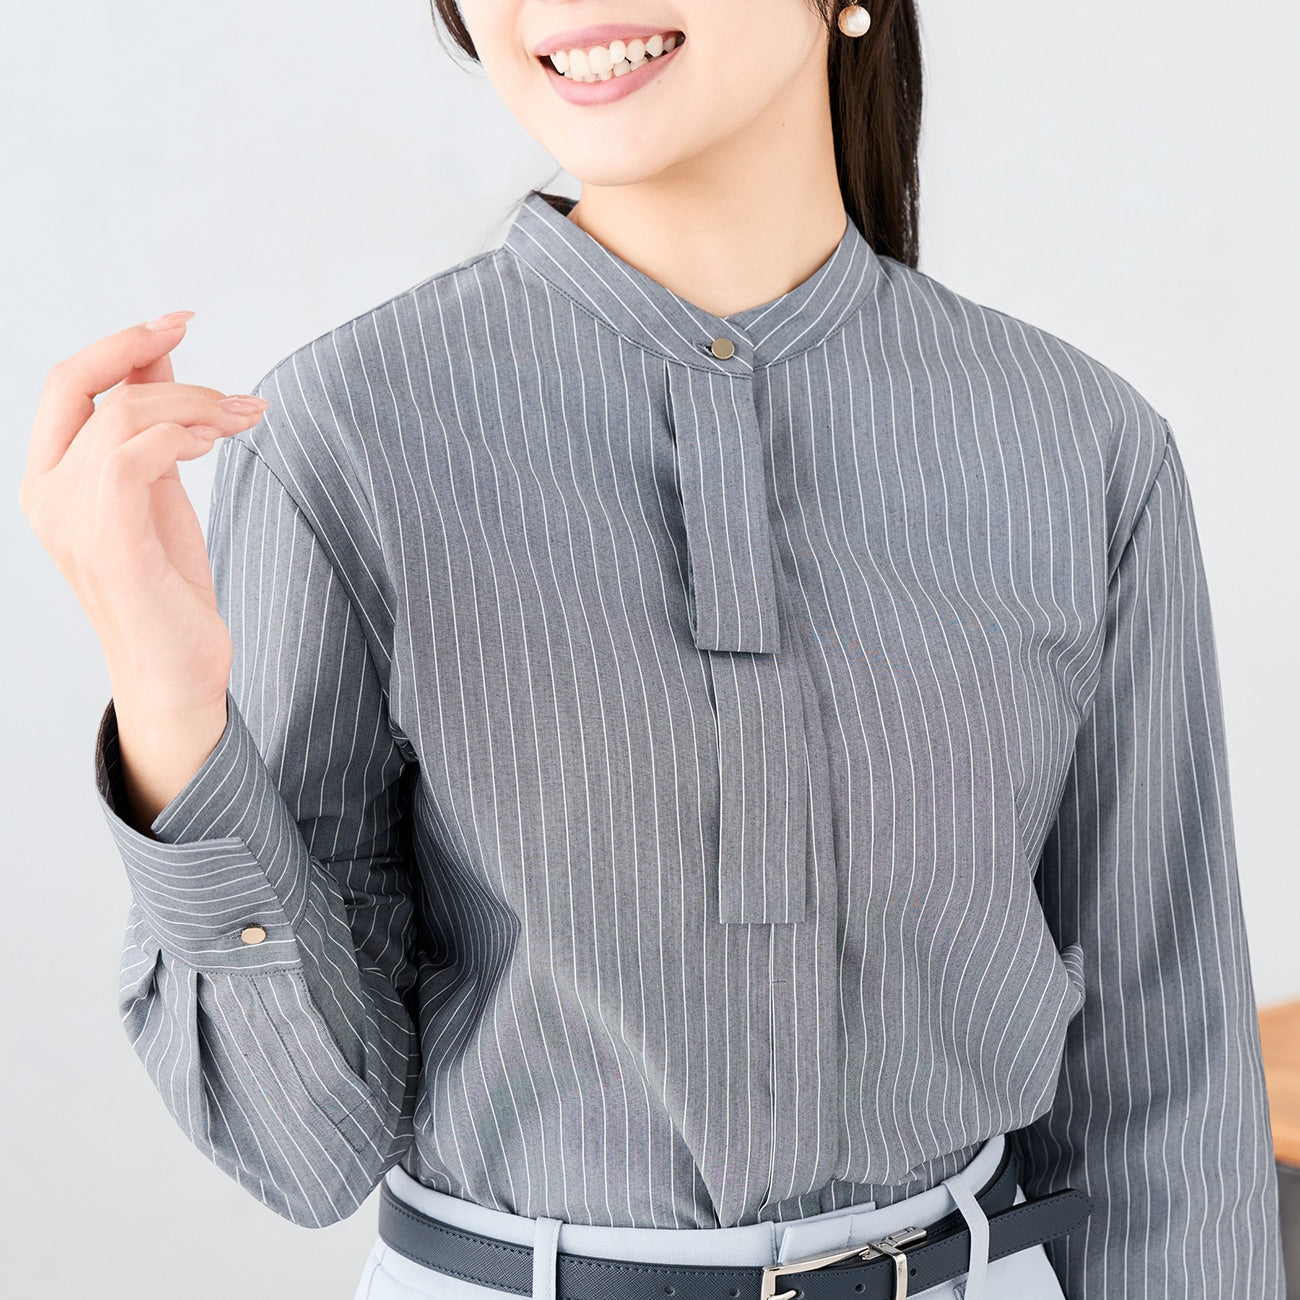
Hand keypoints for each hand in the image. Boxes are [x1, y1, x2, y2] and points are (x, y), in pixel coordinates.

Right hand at [19, 311, 268, 711]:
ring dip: (197, 404)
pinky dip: (185, 434)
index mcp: (49, 478)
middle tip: (230, 385)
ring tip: (243, 423)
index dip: (121, 342)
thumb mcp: (157, 489)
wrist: (175, 669)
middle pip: (84, 382)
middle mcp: (46, 494)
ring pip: (125, 413)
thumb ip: (150, 428)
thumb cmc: (167, 584)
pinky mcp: (111, 543)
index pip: (66, 381)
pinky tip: (219, 443)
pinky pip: (135, 454)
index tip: (178, 321)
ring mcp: (71, 520)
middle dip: (155, 358)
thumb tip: (159, 362)